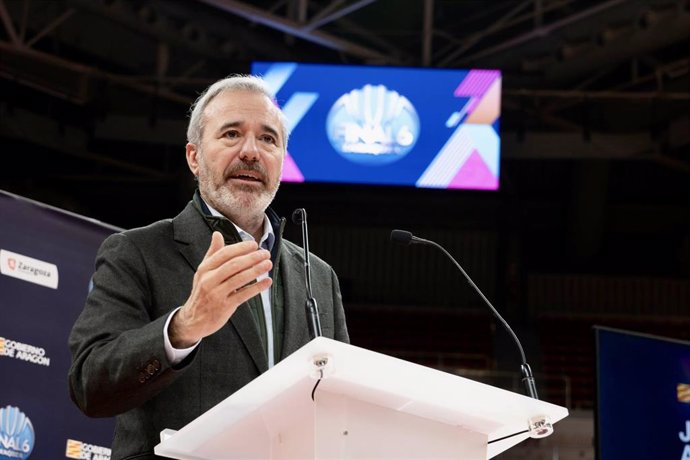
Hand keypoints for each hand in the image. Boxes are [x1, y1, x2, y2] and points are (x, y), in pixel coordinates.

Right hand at [169, 231, 271, 347]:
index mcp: (205, 269)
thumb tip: (217, 234)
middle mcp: (209, 280)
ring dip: (256, 270)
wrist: (193, 320)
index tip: (254, 244)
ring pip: (239, 279)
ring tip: (268, 264)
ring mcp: (217, 294)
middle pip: (233, 265)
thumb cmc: (202, 292)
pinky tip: (267, 282)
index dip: (240, 248)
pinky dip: (257, 287)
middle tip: (265, 253)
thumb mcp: (203, 272)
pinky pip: (244, 294)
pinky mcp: (225, 306)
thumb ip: (212, 253)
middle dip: (252, 258)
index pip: (224, 254)